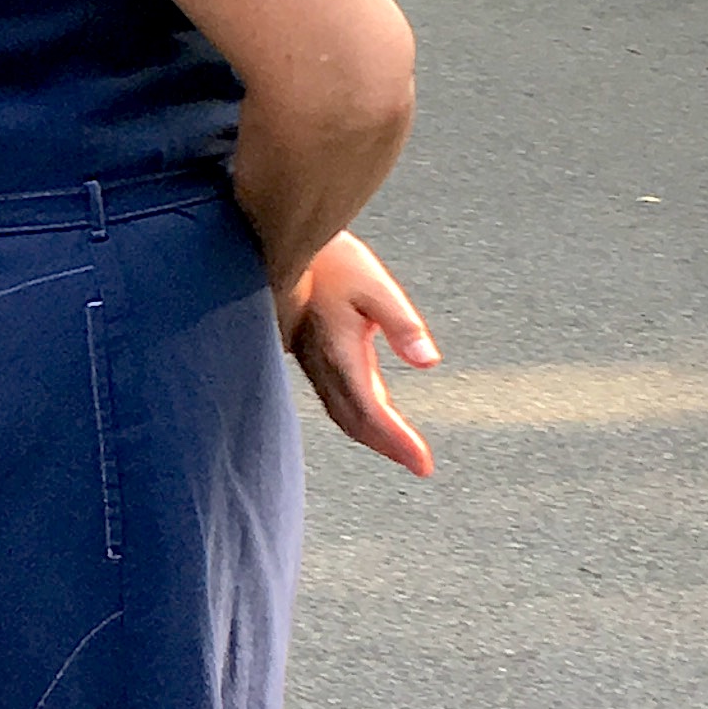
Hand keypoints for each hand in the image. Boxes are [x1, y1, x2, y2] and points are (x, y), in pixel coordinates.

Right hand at [279, 232, 437, 473]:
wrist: (276, 243)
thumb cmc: (328, 260)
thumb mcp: (374, 285)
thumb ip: (402, 324)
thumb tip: (430, 361)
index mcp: (340, 354)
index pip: (372, 412)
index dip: (398, 442)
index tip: (422, 465)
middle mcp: (323, 365)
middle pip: (356, 420)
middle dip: (387, 445)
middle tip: (417, 464)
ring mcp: (312, 359)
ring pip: (341, 411)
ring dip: (370, 434)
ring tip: (396, 446)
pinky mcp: (308, 350)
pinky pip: (332, 395)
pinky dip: (353, 415)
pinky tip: (366, 408)